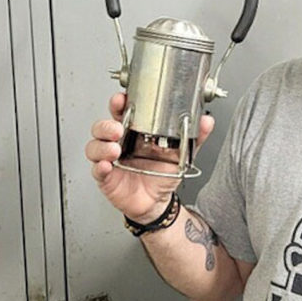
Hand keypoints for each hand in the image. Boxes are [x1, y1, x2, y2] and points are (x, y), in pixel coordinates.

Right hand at [85, 93, 214, 222]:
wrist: (157, 201)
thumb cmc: (162, 174)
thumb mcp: (181, 153)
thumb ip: (193, 137)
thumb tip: (206, 121)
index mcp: (135, 132)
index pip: (121, 112)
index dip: (118, 104)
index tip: (121, 99)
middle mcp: (119, 143)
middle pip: (102, 127)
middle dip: (106, 125)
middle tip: (117, 128)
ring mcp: (110, 159)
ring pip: (95, 147)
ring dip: (102, 146)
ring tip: (115, 150)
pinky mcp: (106, 177)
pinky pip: (96, 170)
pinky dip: (99, 167)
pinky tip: (106, 166)